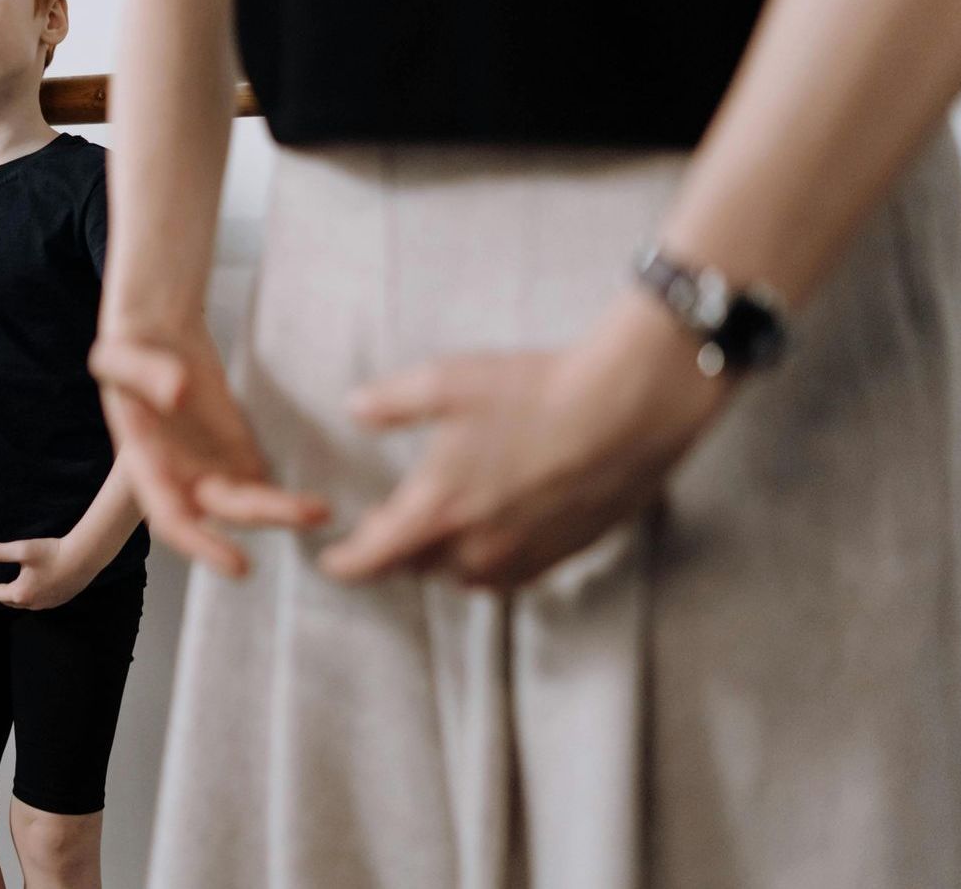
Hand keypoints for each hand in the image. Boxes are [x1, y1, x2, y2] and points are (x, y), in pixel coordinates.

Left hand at [0, 537, 98, 609]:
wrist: (84, 557)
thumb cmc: (53, 553)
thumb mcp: (23, 550)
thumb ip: (1, 552)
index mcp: (22, 593)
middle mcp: (34, 603)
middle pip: (11, 602)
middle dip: (0, 594)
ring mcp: (49, 604)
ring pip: (26, 604)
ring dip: (17, 596)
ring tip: (13, 587)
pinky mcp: (60, 600)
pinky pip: (40, 602)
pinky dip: (31, 597)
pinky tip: (34, 587)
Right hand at [90, 333, 328, 576]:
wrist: (156, 330)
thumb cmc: (129, 345)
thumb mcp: (119, 355)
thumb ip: (144, 374)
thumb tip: (177, 394)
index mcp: (145, 465)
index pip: (172, 520)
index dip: (203, 547)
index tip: (241, 566)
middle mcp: (180, 476)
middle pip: (227, 510)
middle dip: (269, 515)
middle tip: (315, 512)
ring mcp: (212, 464)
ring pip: (252, 499)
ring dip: (284, 507)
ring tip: (324, 506)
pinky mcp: (237, 446)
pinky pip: (264, 476)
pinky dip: (289, 486)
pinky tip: (325, 488)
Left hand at [318, 295, 729, 587]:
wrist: (628, 407)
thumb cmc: (534, 390)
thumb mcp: (447, 382)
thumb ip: (391, 402)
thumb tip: (355, 408)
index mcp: (439, 507)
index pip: (375, 558)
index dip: (347, 563)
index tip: (332, 562)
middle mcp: (478, 544)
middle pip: (417, 567)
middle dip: (394, 551)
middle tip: (386, 528)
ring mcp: (524, 553)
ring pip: (464, 577)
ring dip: (441, 560)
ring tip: (437, 533)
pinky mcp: (563, 552)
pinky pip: (511, 577)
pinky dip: (488, 565)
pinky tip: (491, 537)